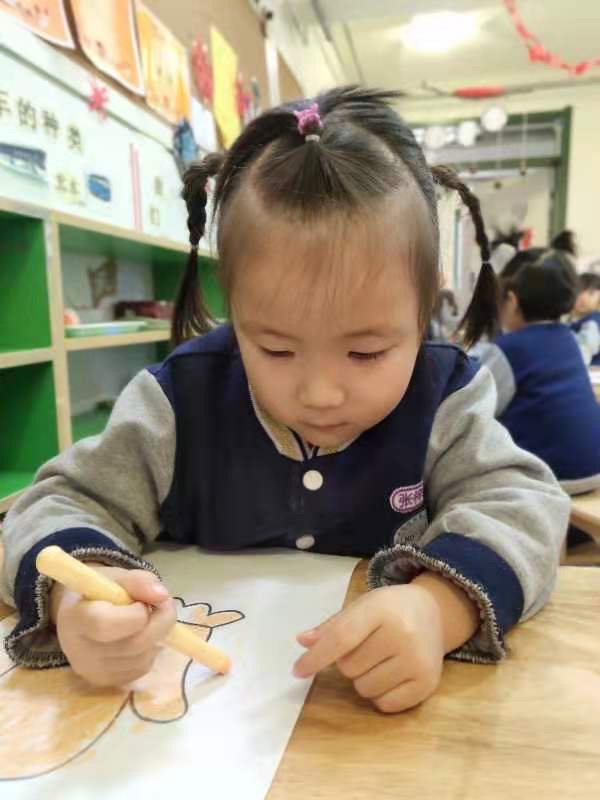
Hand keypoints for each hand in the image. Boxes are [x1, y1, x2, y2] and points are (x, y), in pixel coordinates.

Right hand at [50, 564, 176, 687]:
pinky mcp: (105, 682)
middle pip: (132, 645)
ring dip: (157, 636)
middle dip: (159, 623)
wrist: (79, 615)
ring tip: (151, 619)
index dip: (135, 614)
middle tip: (164, 605)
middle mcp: (78, 650)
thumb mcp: (116, 577)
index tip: (143, 602)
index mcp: (74, 618)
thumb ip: (138, 581)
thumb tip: (162, 595)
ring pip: (142, 658)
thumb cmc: (99, 592)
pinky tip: (142, 636)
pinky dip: (150, 651)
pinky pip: (141, 668)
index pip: (105, 624)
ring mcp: (92, 671)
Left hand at [293, 572, 478, 713]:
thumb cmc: (390, 609)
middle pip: (349, 668)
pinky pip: (384, 705)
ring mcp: (417, 660)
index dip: (316, 657)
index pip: (341, 638)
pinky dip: (380, 694)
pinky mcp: (427, 684)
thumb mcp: (361, 606)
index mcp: (380, 609)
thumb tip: (302, 642)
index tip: (297, 671)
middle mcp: (402, 634)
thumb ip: (332, 626)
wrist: (433, 612)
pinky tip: (392, 673)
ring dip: (364, 679)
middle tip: (367, 646)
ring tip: (381, 659)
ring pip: (364, 689)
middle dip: (349, 662)